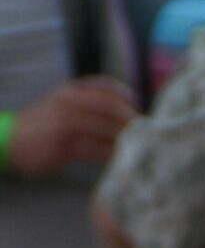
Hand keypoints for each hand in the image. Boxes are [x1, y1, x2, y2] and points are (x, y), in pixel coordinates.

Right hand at [9, 77, 137, 176]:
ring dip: (126, 139)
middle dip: (131, 121)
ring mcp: (65, 123)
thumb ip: (86, 105)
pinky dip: (113, 155)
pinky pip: (97, 149)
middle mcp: (68, 103)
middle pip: (110, 107)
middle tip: (147, 135)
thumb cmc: (41, 127)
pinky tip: (123, 161)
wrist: (9, 140)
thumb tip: (124, 114)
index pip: (104, 86)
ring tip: (140, 149)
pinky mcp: (64, 145)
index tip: (139, 109)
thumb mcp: (60, 106)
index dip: (126, 97)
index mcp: (69, 92)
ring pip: (106, 129)